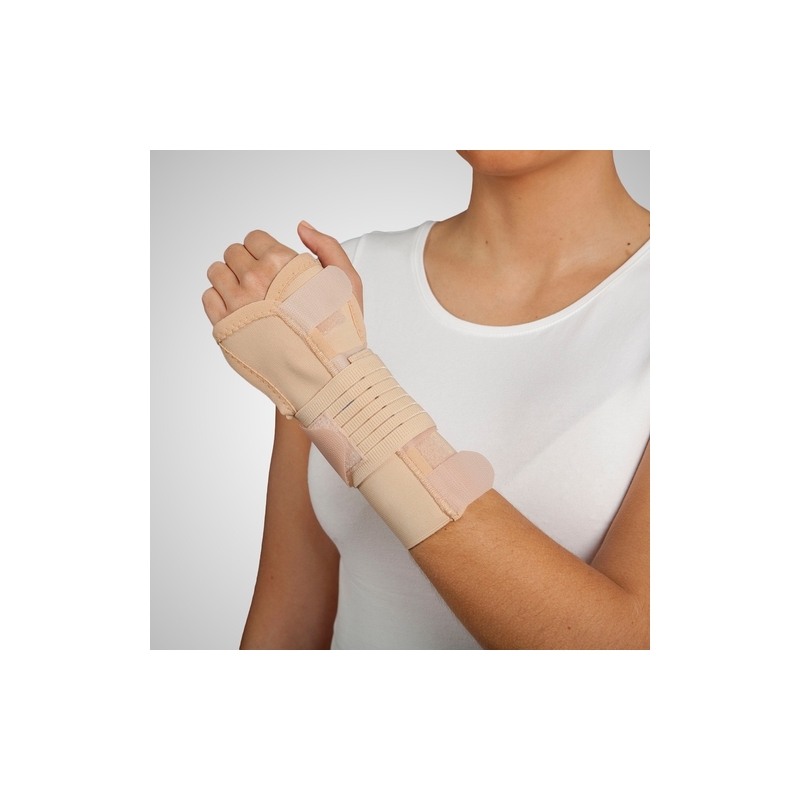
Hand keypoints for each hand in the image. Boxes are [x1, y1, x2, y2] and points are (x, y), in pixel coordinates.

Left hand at [202, 222, 362, 325]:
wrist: (325, 376)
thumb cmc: (340, 332)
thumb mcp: (347, 281)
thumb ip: (327, 246)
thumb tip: (300, 226)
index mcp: (283, 263)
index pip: (254, 238)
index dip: (264, 251)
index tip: (272, 267)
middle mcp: (256, 279)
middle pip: (232, 253)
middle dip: (245, 263)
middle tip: (261, 284)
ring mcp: (238, 303)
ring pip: (216, 272)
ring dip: (228, 279)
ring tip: (247, 297)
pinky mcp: (225, 327)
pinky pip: (208, 298)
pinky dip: (218, 300)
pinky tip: (239, 312)